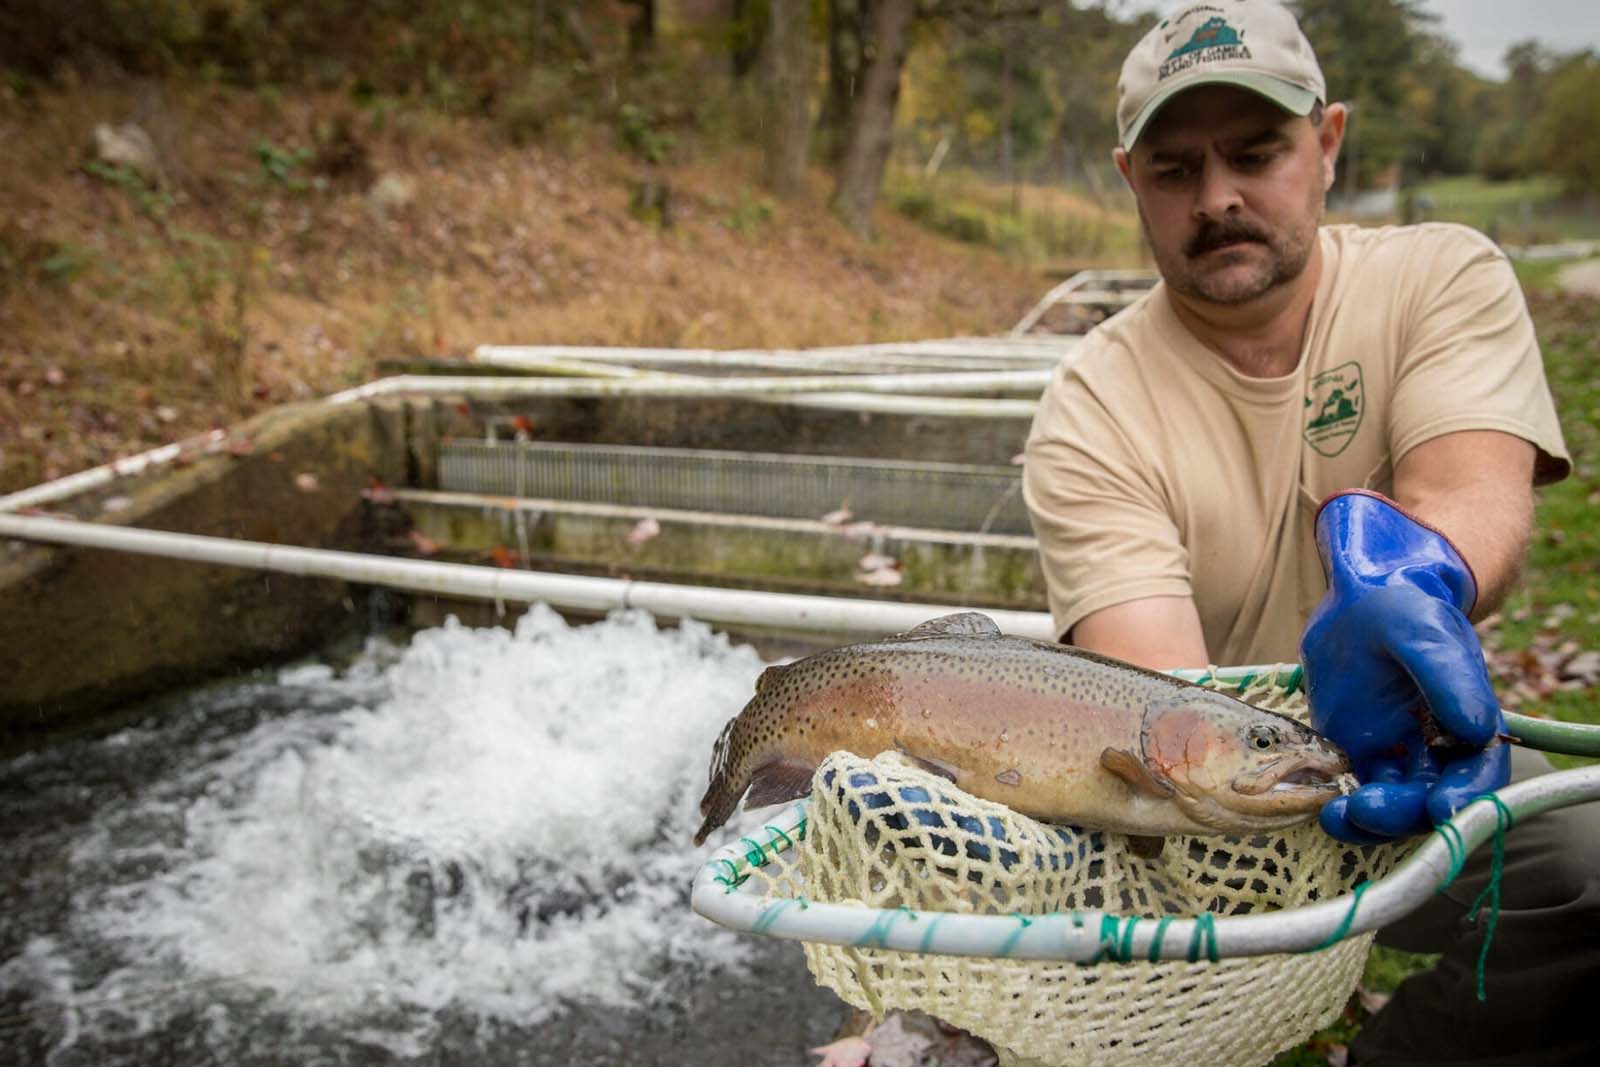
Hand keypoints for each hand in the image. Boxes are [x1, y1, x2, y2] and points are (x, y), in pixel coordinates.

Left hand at [1300, 491, 1508, 842]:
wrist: (1355, 605)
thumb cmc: (1400, 611)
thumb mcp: (1422, 633)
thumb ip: (1448, 676)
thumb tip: (1479, 728)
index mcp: (1469, 724)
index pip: (1478, 773)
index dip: (1467, 798)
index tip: (1443, 808)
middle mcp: (1438, 750)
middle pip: (1431, 801)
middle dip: (1404, 813)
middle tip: (1366, 808)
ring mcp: (1395, 757)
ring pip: (1393, 806)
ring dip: (1369, 821)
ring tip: (1335, 816)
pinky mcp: (1356, 757)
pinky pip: (1355, 794)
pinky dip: (1342, 808)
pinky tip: (1322, 807)